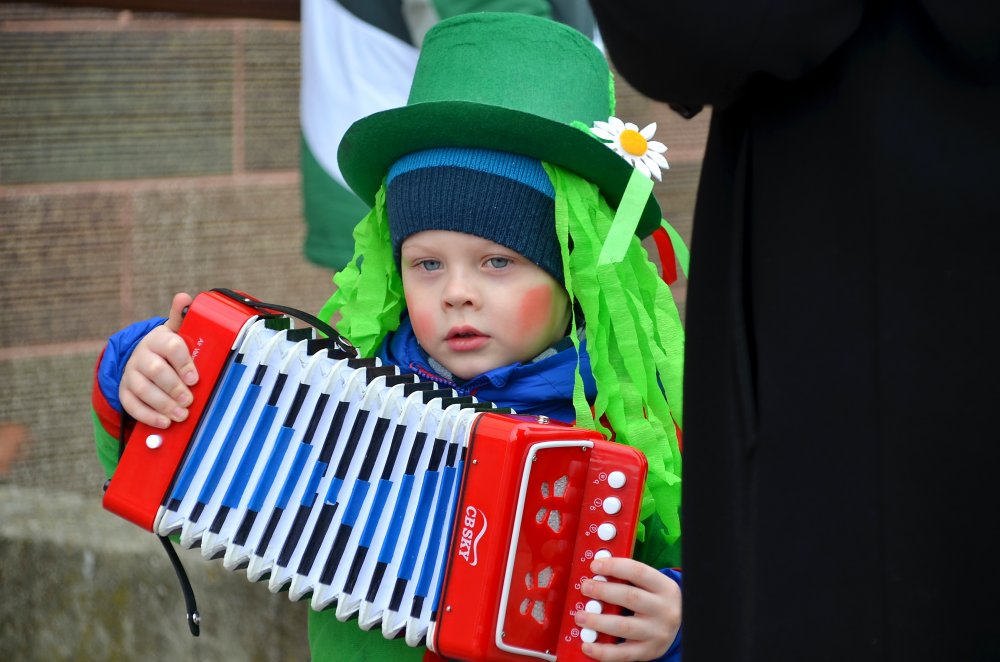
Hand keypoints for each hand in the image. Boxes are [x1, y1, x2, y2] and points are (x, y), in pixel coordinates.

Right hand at [119, 293, 197, 428]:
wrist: (142, 357)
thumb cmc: (167, 347)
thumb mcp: (176, 332)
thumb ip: (182, 318)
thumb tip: (185, 297)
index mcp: (157, 339)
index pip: (170, 347)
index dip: (183, 363)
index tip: (195, 379)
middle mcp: (141, 356)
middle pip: (155, 371)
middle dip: (173, 387)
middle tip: (189, 401)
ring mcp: (131, 374)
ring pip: (143, 390)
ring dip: (163, 404)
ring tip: (181, 415)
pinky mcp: (125, 392)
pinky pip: (132, 405)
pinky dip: (149, 416)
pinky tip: (165, 422)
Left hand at [574, 557, 680, 660]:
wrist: (680, 628)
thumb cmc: (656, 602)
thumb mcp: (653, 586)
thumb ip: (630, 578)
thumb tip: (597, 572)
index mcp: (664, 588)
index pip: (638, 572)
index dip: (614, 567)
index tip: (595, 566)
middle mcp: (663, 610)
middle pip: (631, 597)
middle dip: (603, 591)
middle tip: (585, 587)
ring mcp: (656, 633)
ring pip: (624, 627)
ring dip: (598, 621)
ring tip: (580, 617)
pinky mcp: (648, 651)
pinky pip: (623, 654)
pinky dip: (603, 651)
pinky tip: (587, 646)